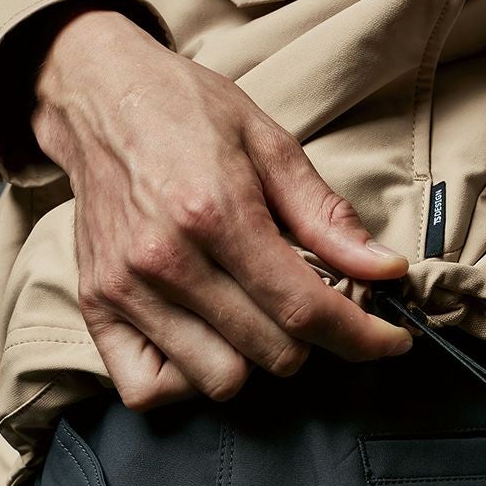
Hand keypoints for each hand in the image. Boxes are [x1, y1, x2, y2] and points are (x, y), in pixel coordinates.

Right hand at [31, 10, 411, 409]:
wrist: (99, 95)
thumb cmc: (187, 112)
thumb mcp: (271, 145)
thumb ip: (327, 217)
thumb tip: (385, 269)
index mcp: (216, 213)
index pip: (306, 309)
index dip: (362, 337)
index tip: (391, 342)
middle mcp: (165, 260)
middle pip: (273, 354)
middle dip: (311, 338)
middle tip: (308, 302)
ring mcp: (124, 290)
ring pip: (220, 381)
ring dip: (254, 359)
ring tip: (251, 314)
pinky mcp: (94, 307)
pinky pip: (148, 391)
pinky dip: (187, 380)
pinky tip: (204, 340)